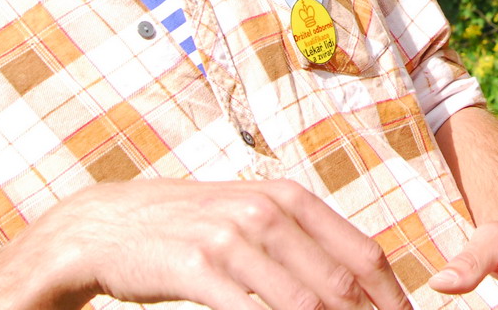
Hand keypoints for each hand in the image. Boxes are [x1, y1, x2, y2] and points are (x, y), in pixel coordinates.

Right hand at [0, 178, 411, 309]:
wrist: (105, 225)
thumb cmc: (188, 229)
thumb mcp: (249, 219)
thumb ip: (300, 241)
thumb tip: (359, 276)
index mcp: (289, 198)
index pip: (363, 254)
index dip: (392, 298)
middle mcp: (266, 211)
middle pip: (340, 283)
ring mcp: (231, 237)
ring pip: (302, 302)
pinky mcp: (196, 267)